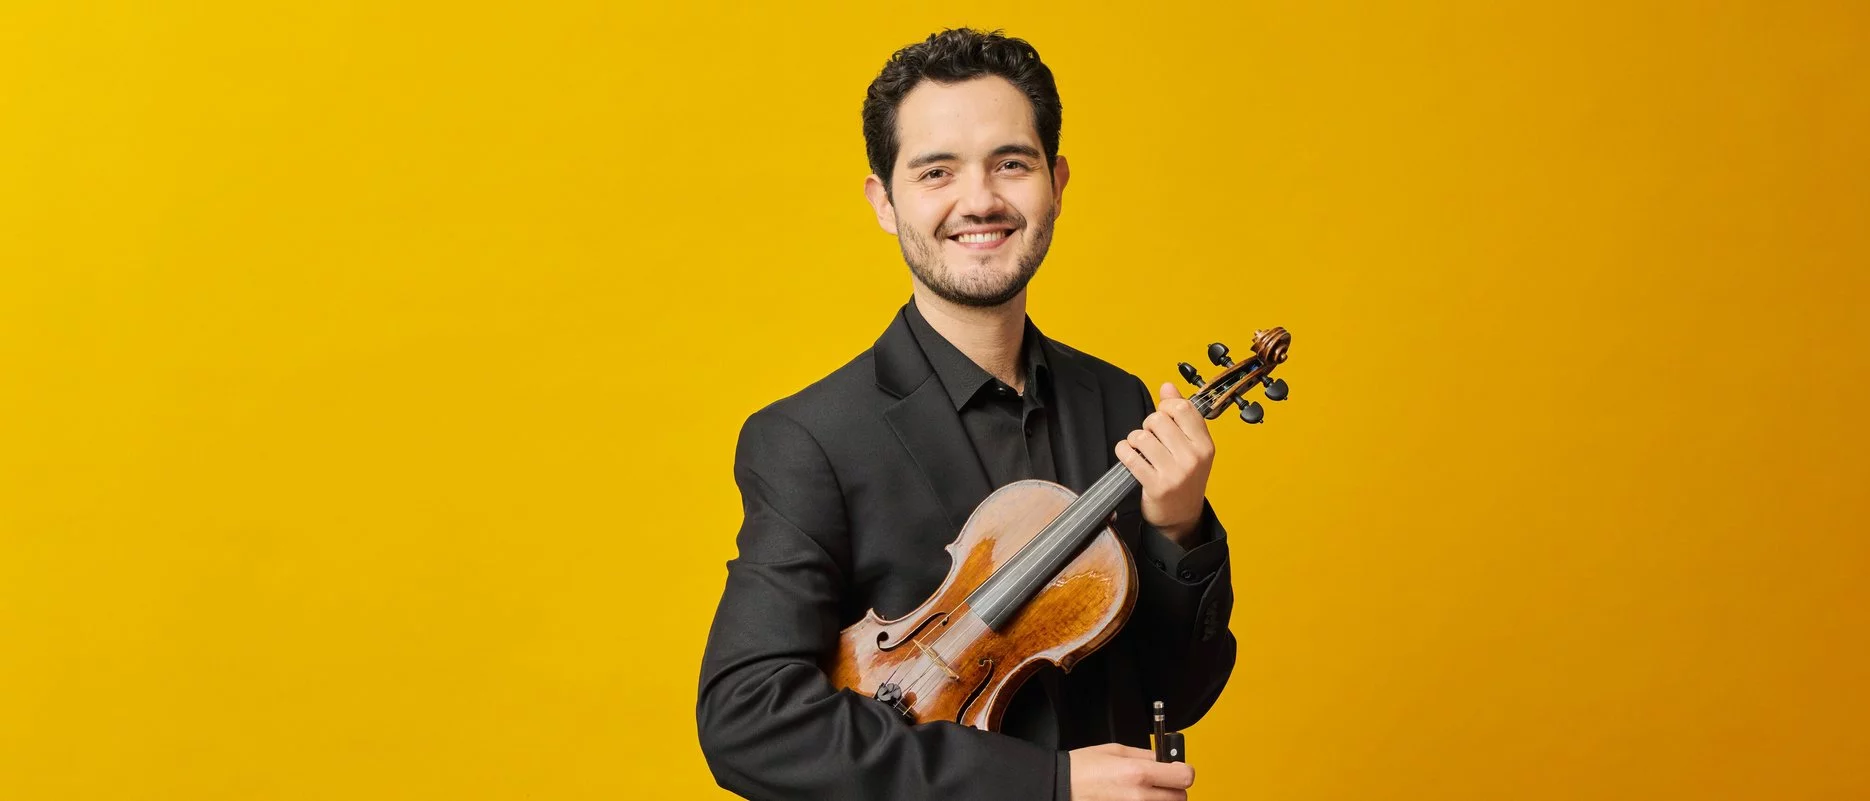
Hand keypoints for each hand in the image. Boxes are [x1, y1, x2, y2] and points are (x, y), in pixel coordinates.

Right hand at [1068, 743, 1195, 800]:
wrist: (1061, 787)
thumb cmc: (1081, 770)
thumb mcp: (1115, 751)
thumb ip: (1144, 754)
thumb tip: (1163, 757)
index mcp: (1138, 773)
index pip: (1184, 777)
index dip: (1183, 770)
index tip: (1177, 768)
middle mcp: (1139, 796)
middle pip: (1181, 797)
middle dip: (1174, 787)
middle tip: (1160, 781)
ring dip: (1162, 799)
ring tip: (1144, 791)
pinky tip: (1134, 797)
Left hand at [1114, 382, 1214, 545]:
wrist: (1182, 517)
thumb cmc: (1186, 478)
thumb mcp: (1192, 446)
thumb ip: (1181, 415)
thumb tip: (1168, 386)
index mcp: (1205, 445)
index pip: (1182, 408)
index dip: (1166, 407)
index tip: (1163, 416)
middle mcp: (1192, 458)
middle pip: (1158, 420)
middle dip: (1148, 425)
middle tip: (1150, 438)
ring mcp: (1175, 473)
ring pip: (1141, 436)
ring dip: (1135, 440)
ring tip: (1141, 449)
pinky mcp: (1156, 486)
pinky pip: (1130, 456)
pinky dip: (1124, 451)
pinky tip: (1128, 455)